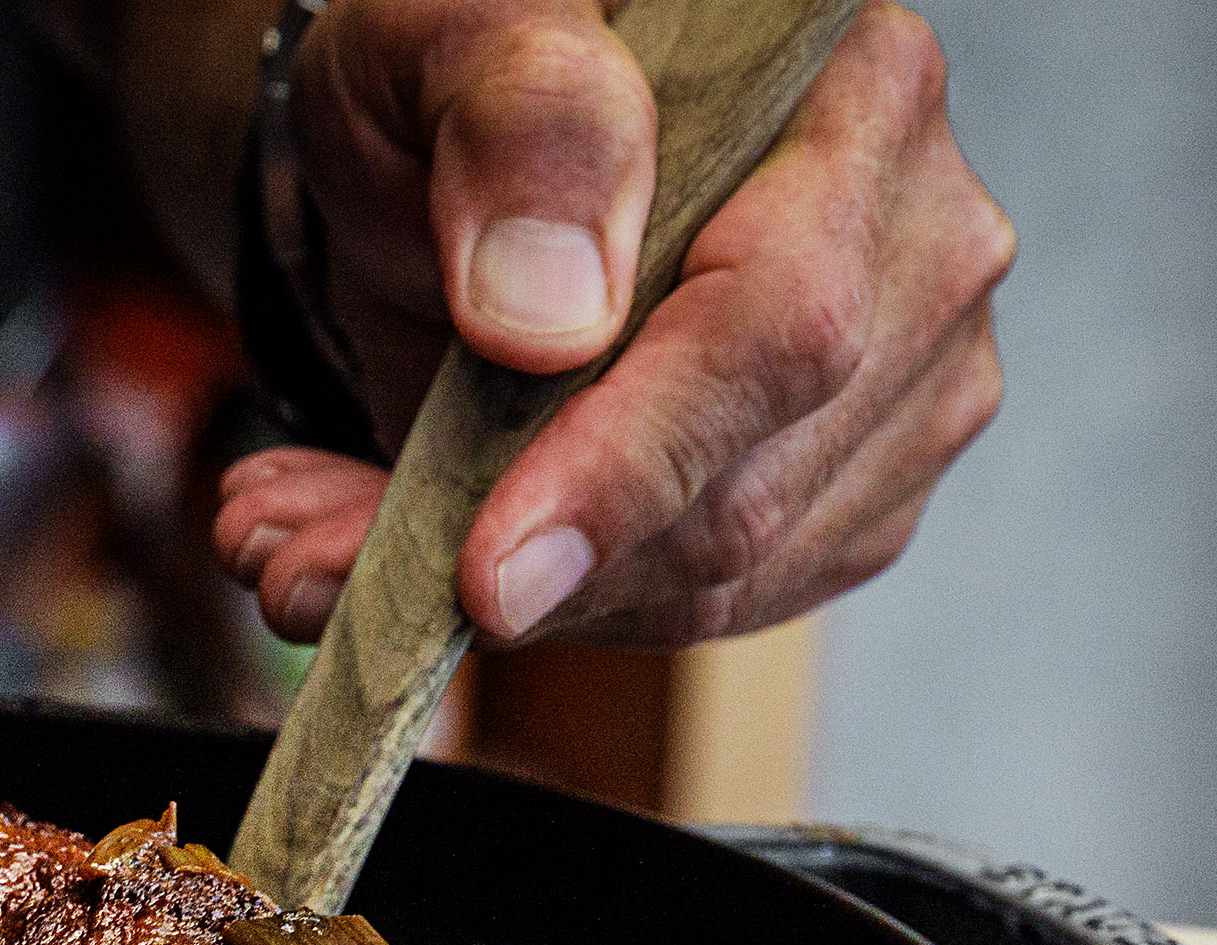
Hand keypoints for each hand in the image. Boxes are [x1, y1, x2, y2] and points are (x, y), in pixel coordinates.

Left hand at [212, 0, 1013, 650]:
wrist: (448, 158)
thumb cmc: (464, 73)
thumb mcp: (454, 33)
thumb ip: (524, 127)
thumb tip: (554, 316)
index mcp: (855, 99)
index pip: (781, 326)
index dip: (631, 462)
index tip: (490, 565)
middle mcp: (912, 245)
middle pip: (753, 489)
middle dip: (532, 563)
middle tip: (304, 563)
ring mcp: (896, 382)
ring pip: (717, 580)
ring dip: (495, 602)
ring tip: (304, 550)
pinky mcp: (837, 495)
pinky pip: (686, 610)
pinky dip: (525, 615)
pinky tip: (393, 553)